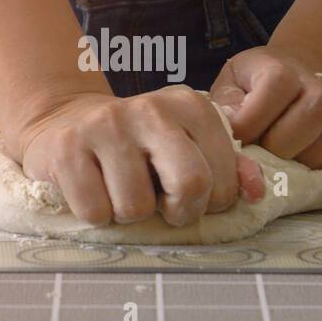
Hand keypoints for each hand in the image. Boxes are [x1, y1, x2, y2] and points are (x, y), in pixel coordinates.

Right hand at [10, 87, 265, 226]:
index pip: (221, 176)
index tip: (191, 198)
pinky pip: (95, 212)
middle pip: (190, 184)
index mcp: (190, 105)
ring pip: (136, 208)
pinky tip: (93, 189)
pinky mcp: (66, 148)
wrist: (64, 122)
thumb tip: (257, 192)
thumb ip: (229, 166)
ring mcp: (105, 126)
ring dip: (129, 215)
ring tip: (120, 191)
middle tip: (163, 208)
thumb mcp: (187, 144)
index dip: (211, 203)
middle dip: (179, 213)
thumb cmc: (137, 145)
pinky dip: (95, 214)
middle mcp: (150, 109)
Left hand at [210, 46, 321, 168]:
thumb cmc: (254, 90)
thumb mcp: (230, 85)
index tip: (236, 136)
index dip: (250, 120)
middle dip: (268, 149)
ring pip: (315, 156)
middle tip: (256, 152)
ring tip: (275, 161)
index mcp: (285, 69)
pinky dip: (308, 180)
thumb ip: (224, 108)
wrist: (298, 87)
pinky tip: (295, 169)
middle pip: (297, 128)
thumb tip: (229, 143)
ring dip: (288, 168)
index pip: (277, 87)